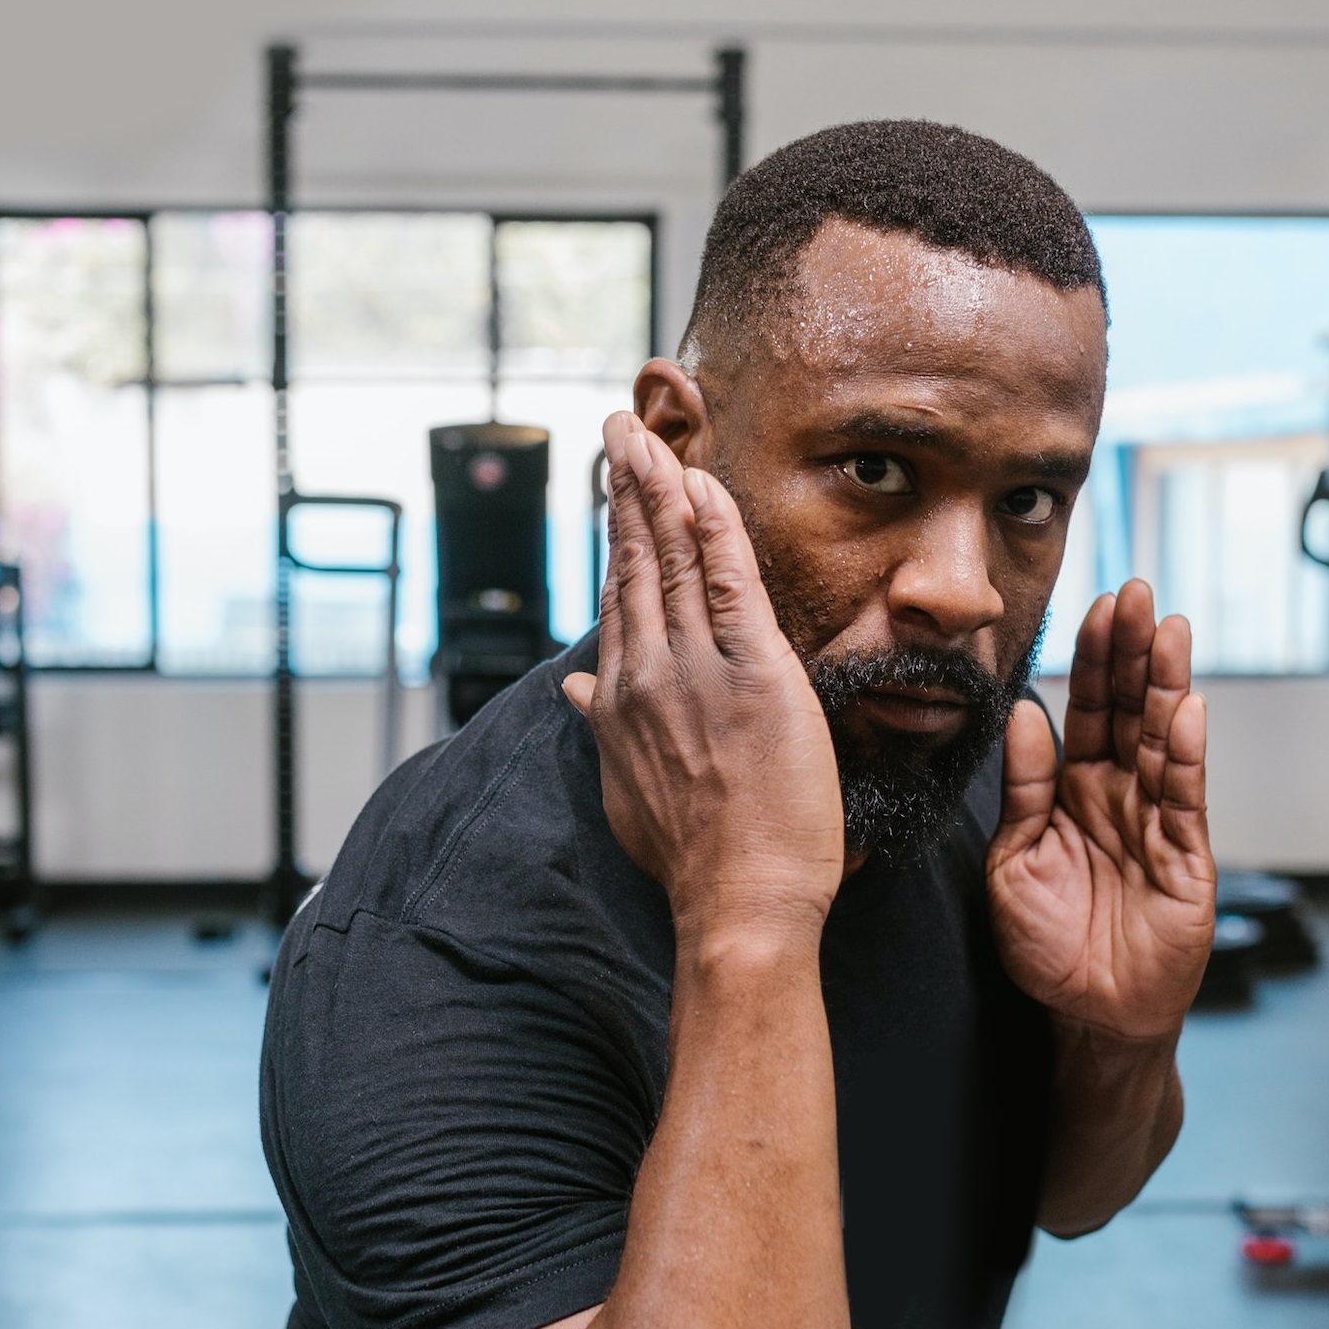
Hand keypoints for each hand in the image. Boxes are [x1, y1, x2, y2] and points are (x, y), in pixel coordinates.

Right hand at [562, 413, 843, 942]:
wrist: (737, 902)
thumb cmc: (692, 858)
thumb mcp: (626, 791)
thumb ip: (602, 729)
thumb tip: (575, 690)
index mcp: (620, 700)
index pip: (619, 597)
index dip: (618, 536)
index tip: (616, 490)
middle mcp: (647, 674)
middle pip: (637, 562)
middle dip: (627, 488)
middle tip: (619, 427)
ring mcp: (697, 670)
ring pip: (675, 559)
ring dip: (661, 488)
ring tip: (647, 432)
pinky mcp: (754, 673)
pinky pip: (730, 581)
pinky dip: (716, 528)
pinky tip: (703, 483)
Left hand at [986, 581, 1215, 1040]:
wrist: (1085, 1014)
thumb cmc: (1046, 944)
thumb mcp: (1014, 858)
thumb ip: (1022, 788)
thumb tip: (1023, 715)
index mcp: (1072, 790)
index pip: (1085, 710)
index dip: (1091, 660)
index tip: (1096, 607)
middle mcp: (1118, 796)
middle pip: (1128, 710)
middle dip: (1132, 652)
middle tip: (1137, 595)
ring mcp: (1156, 822)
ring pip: (1162, 740)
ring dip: (1165, 685)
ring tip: (1169, 631)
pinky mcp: (1185, 858)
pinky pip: (1184, 797)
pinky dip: (1187, 752)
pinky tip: (1187, 709)